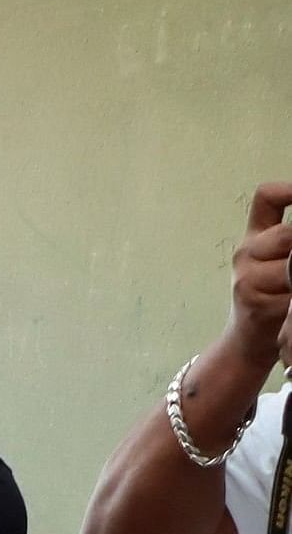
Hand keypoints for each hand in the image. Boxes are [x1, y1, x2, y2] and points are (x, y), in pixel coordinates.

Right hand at [232, 183, 291, 352]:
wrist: (245, 343)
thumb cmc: (270, 300)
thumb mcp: (275, 263)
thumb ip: (287, 241)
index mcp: (255, 238)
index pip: (267, 198)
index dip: (290, 190)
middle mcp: (247, 254)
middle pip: (287, 233)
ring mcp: (248, 279)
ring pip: (291, 264)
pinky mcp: (256, 302)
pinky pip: (291, 289)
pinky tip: (291, 303)